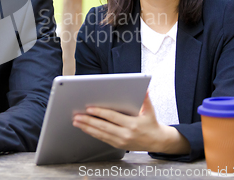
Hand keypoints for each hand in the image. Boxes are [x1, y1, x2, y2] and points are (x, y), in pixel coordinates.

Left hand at [72, 93, 189, 153]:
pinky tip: (85, 128)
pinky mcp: (118, 145)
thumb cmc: (151, 123)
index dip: (100, 112)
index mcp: (132, 124)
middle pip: (103, 126)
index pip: (112, 117)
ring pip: (101, 134)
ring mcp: (121, 141)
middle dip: (88, 121)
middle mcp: (126, 134)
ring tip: (76, 122)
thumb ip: (146, 99)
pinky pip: (103, 139)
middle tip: (76, 116)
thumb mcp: (150, 110)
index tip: (89, 108)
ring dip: (87, 128)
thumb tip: (144, 89)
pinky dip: (93, 133)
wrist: (157, 141)